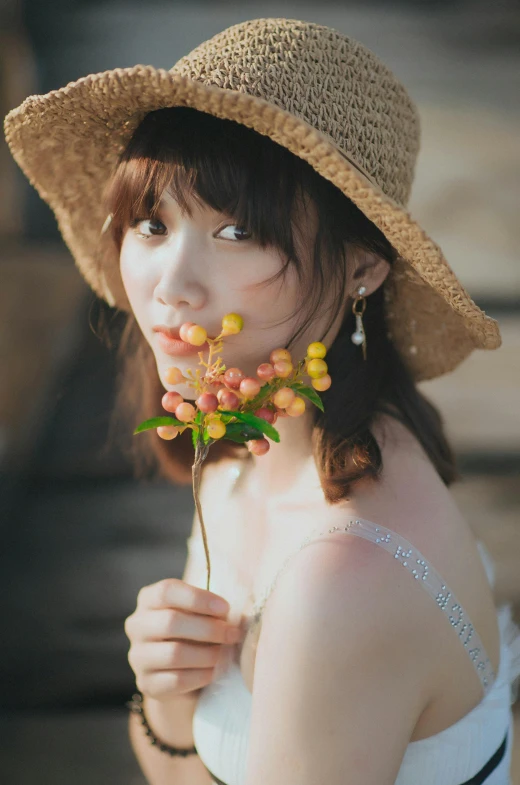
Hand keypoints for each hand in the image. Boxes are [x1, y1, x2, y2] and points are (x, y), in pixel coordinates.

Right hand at [125, 578, 242, 700]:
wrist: (181, 672)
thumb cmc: (194, 632)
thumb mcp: (198, 613)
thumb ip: (209, 609)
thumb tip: (228, 615)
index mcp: (149, 599)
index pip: (166, 591)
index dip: (198, 598)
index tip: (225, 608)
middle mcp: (137, 625)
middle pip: (170, 622)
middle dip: (208, 628)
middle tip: (231, 634)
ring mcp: (138, 656)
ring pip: (174, 654)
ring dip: (207, 654)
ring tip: (223, 654)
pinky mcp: (146, 683)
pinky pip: (176, 680)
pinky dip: (200, 676)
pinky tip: (213, 672)